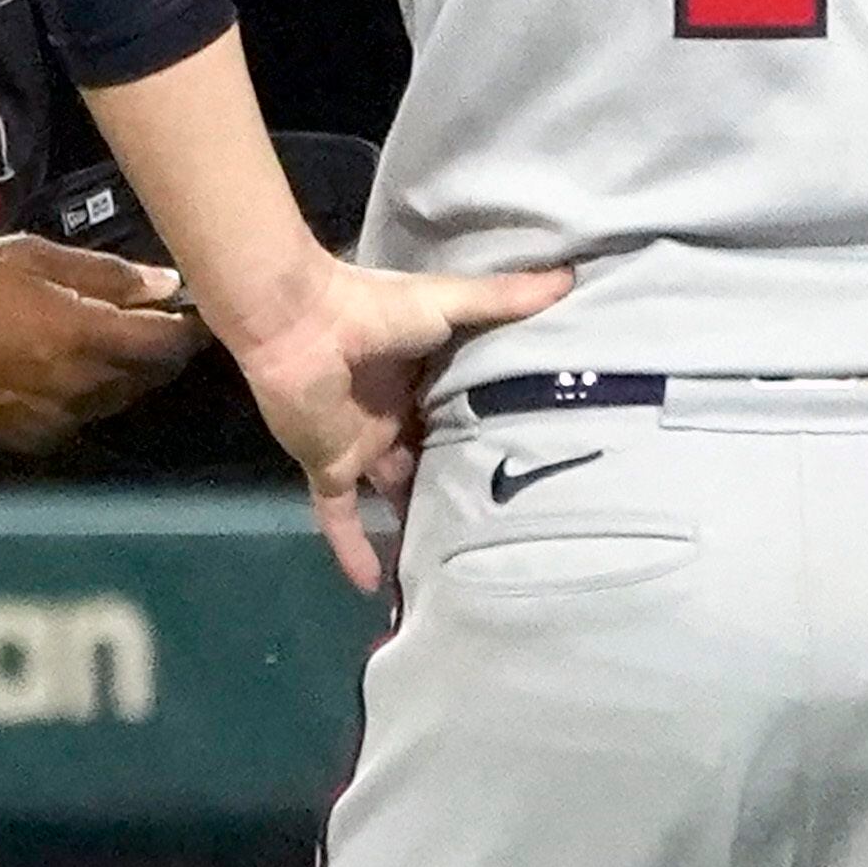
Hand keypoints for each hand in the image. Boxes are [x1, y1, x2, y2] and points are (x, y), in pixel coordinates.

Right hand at [0, 237, 198, 450]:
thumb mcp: (30, 256)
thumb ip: (103, 273)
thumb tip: (163, 284)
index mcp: (88, 339)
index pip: (169, 344)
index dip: (187, 325)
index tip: (189, 306)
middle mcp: (83, 390)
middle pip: (149, 376)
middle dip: (157, 348)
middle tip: (147, 316)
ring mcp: (58, 421)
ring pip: (118, 398)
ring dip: (123, 371)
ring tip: (98, 336)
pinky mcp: (32, 440)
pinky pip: (80, 415)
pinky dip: (85, 392)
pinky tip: (58, 367)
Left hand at [219, 251, 573, 588]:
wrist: (297, 320)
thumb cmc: (372, 307)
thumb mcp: (450, 304)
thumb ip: (503, 299)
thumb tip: (569, 278)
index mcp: (423, 379)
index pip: (463, 415)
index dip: (494, 437)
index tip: (535, 465)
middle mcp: (396, 417)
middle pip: (433, 461)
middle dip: (461, 488)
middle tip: (510, 527)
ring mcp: (361, 444)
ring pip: (395, 496)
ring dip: (416, 526)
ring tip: (457, 568)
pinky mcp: (331, 466)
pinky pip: (340, 518)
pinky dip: (353, 550)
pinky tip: (374, 588)